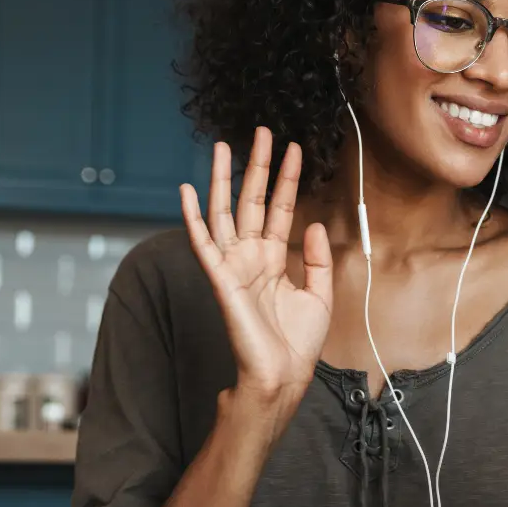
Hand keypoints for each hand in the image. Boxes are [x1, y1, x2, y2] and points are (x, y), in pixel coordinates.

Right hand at [180, 127, 332, 401]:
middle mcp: (251, 256)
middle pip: (252, 201)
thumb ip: (316, 259)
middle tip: (261, 132)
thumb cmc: (297, 343)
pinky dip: (192, 218)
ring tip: (223, 147)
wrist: (283, 374)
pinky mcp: (221, 279)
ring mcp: (234, 265)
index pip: (281, 208)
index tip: (295, 150)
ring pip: (224, 212)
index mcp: (273, 259)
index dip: (288, 179)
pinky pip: (203, 243)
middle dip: (257, 166)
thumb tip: (313, 224)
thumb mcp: (319, 295)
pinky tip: (187, 191)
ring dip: (222, 180)